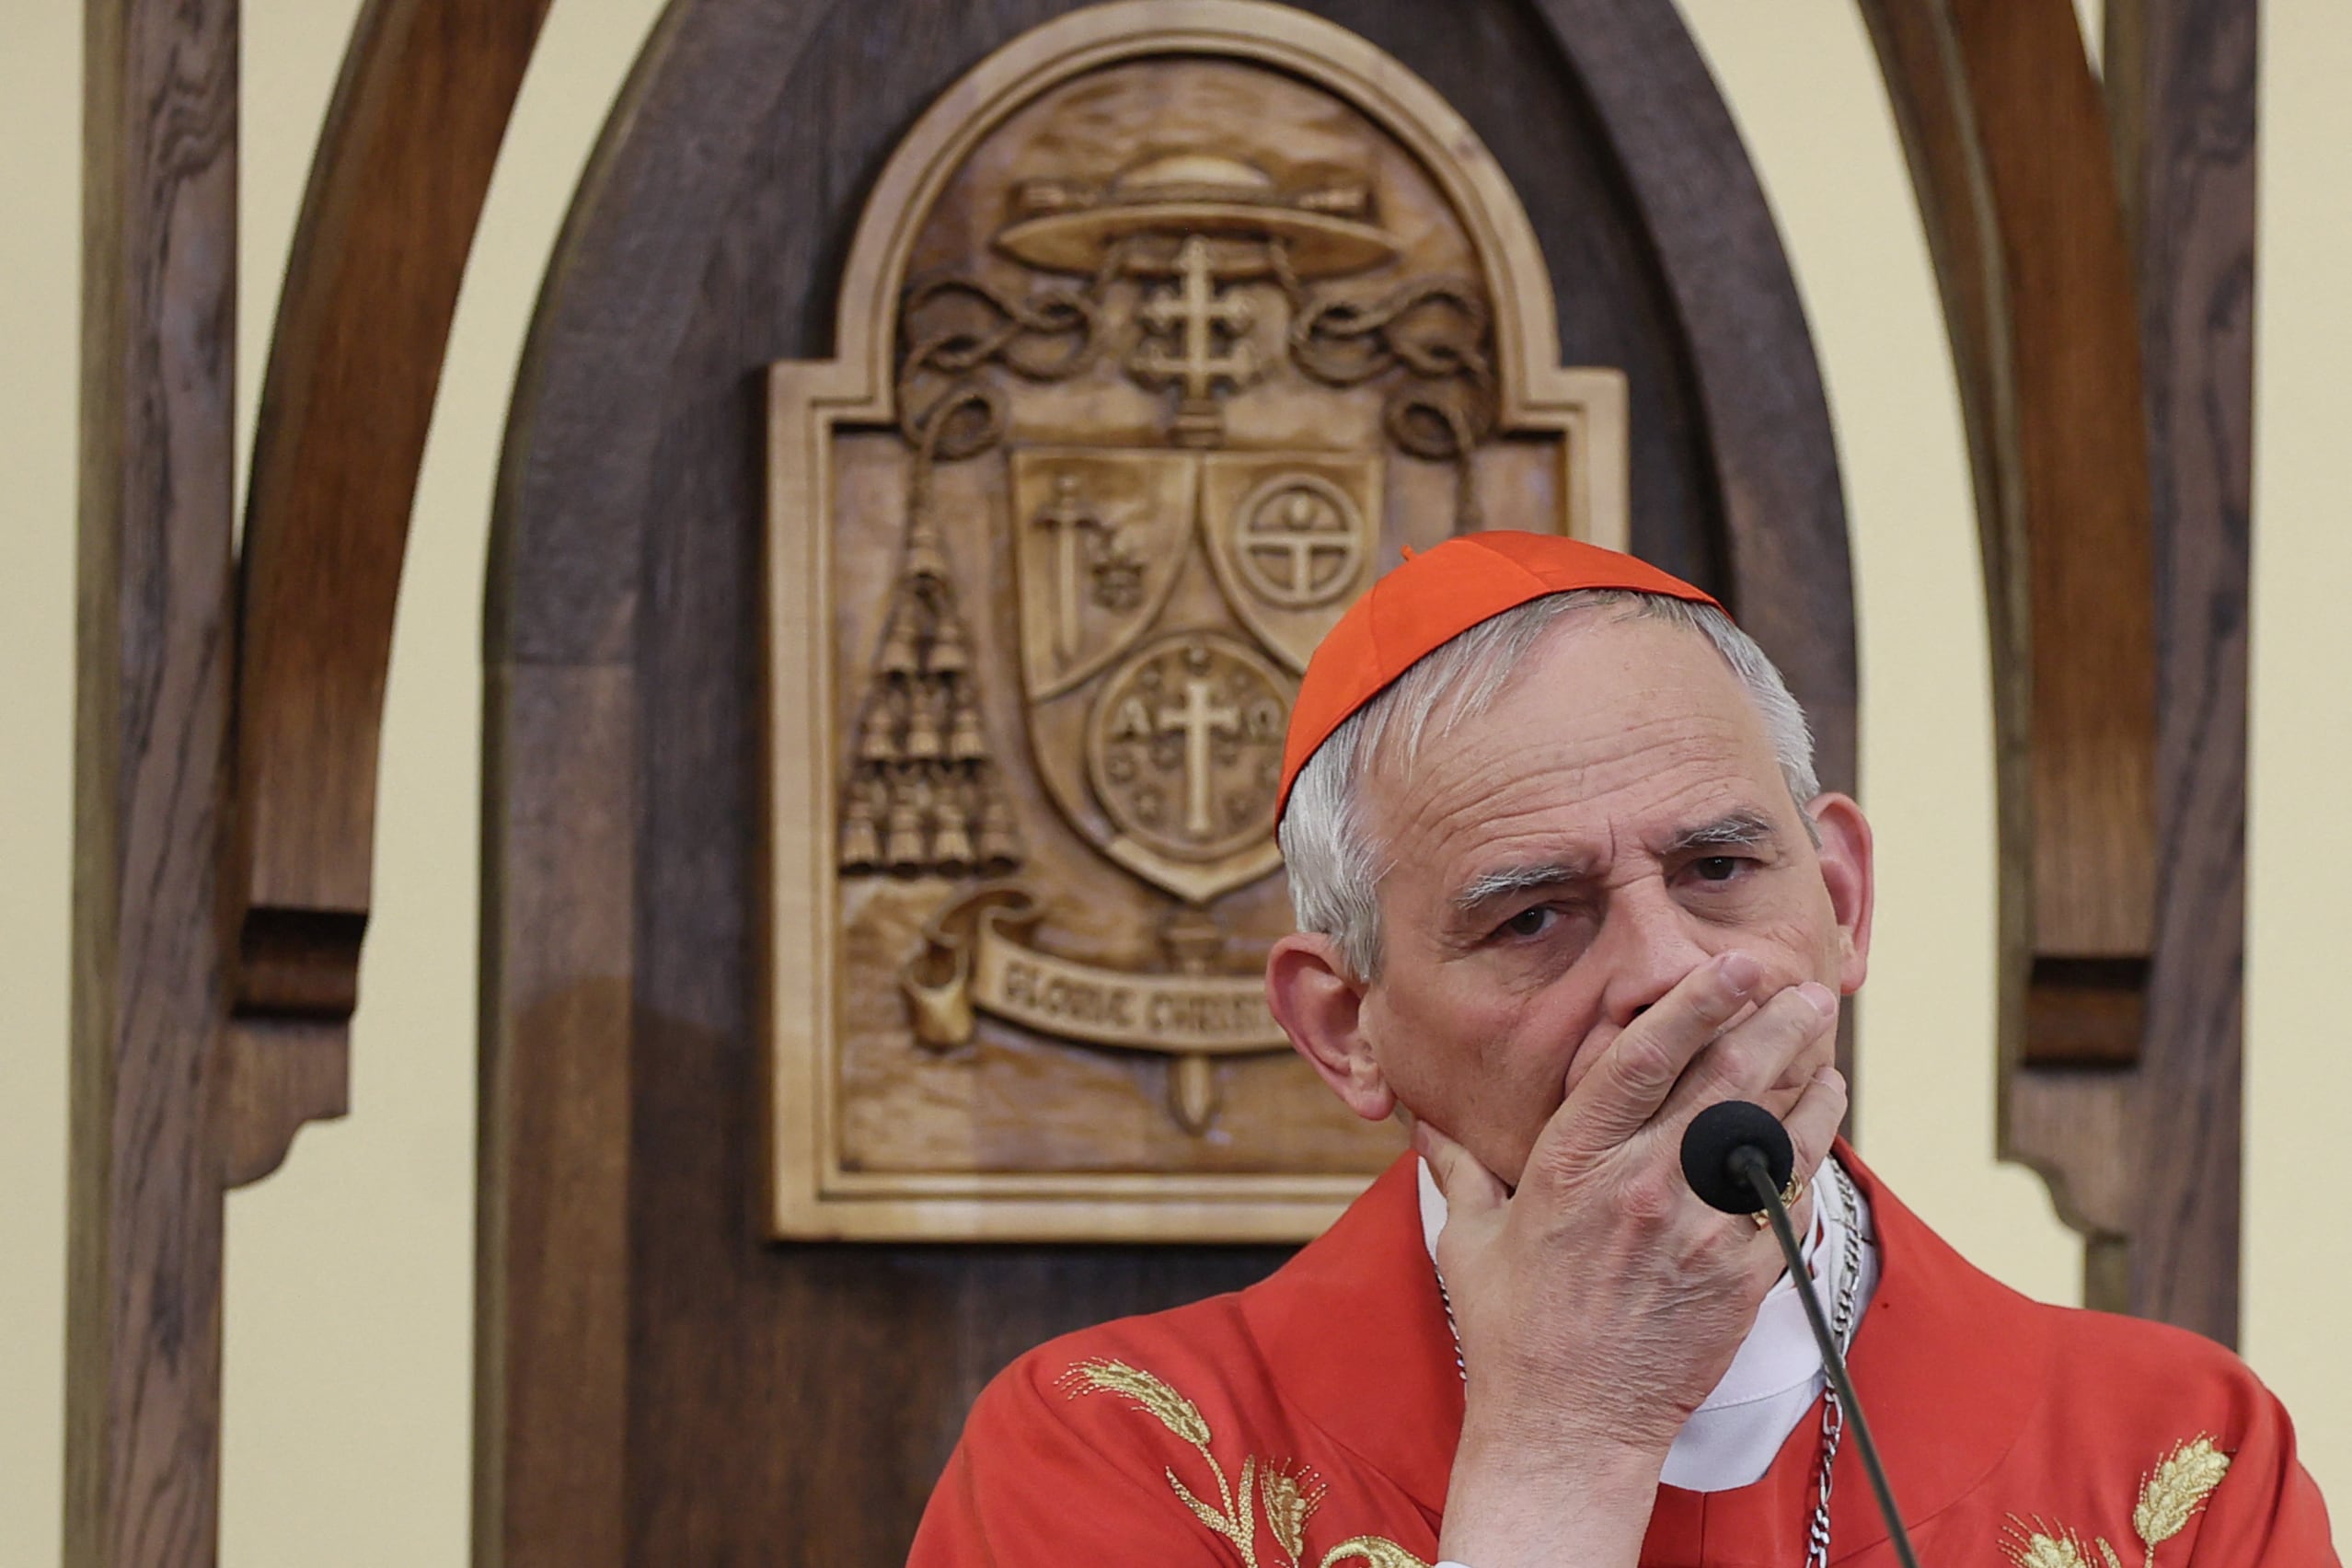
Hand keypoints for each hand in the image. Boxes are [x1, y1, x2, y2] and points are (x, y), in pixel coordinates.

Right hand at [1425, 951, 1847, 1567]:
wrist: (1567, 1429)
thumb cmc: (1512, 1334)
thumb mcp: (1466, 1238)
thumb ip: (1458, 1167)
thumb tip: (1426, 1120)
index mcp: (1569, 1165)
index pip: (1642, 1060)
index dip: (1695, 1003)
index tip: (1732, 964)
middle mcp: (1639, 1186)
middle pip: (1723, 1080)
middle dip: (1771, 1022)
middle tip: (1801, 984)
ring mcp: (1697, 1231)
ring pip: (1769, 1127)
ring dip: (1804, 1071)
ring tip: (1821, 1030)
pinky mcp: (1740, 1275)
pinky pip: (1788, 1191)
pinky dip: (1811, 1140)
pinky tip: (1823, 1107)